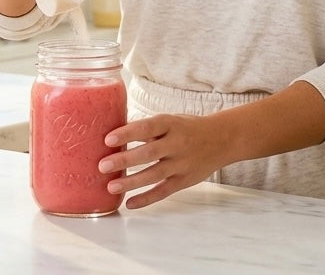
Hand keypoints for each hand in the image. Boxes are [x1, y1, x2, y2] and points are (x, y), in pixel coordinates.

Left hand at [98, 113, 227, 209]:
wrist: (222, 139)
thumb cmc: (187, 128)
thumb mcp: (170, 121)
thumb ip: (147, 129)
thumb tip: (114, 136)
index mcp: (171, 124)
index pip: (147, 127)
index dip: (128, 133)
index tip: (108, 139)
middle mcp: (177, 144)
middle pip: (149, 153)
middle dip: (125, 160)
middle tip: (103, 165)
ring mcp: (182, 164)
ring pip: (154, 175)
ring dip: (131, 182)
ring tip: (111, 187)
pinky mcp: (184, 180)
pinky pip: (164, 191)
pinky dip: (146, 198)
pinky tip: (129, 203)